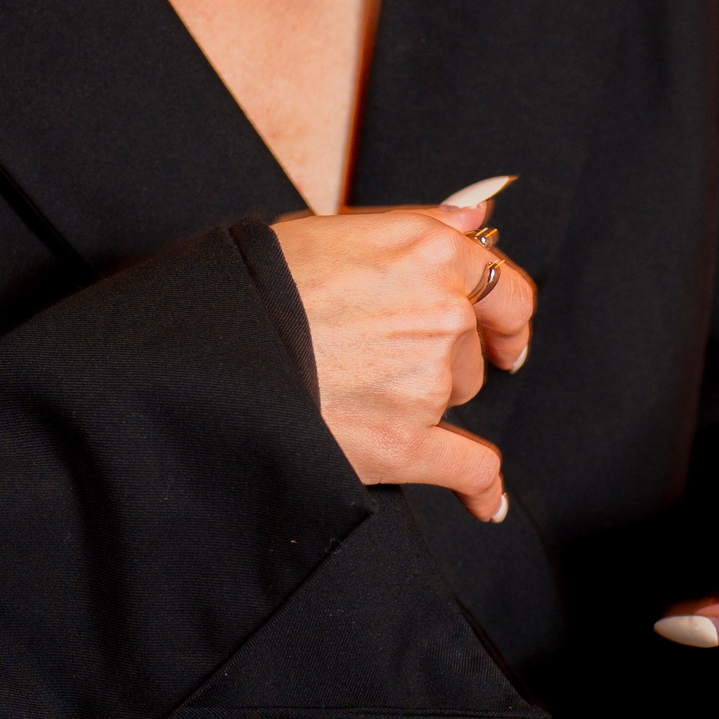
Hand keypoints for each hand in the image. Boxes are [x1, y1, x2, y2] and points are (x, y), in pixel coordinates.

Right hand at [271, 192, 534, 522]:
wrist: (213, 346)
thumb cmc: (262, 281)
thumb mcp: (339, 226)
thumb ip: (421, 223)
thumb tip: (474, 216)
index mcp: (430, 251)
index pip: (502, 285)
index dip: (504, 310)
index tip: (503, 327)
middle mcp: (442, 311)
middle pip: (471, 346)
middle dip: (437, 351)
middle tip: (378, 351)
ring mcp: (429, 380)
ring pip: (453, 395)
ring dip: (420, 394)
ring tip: (349, 381)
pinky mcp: (407, 441)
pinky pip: (468, 469)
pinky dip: (480, 488)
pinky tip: (485, 502)